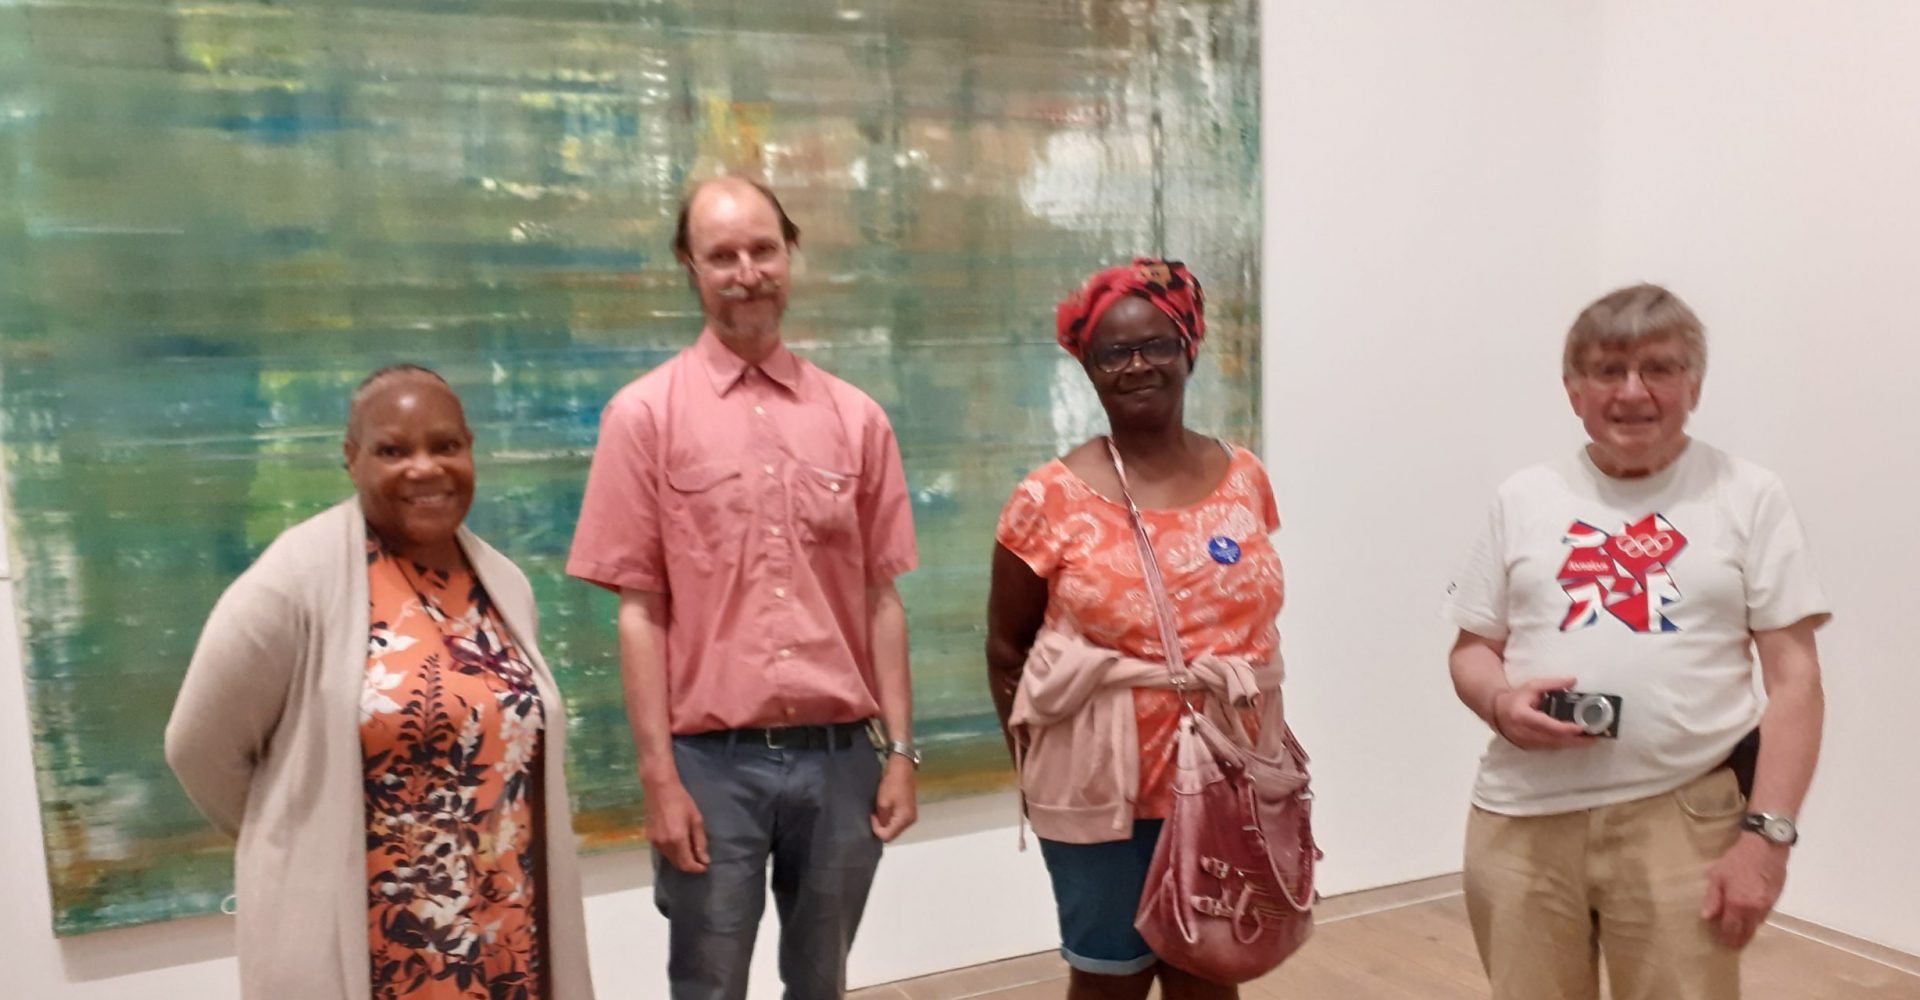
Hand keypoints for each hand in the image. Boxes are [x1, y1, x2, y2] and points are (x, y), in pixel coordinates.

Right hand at [643, 776, 708, 872]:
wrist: (659, 789)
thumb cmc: (681, 801)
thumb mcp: (696, 819)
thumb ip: (700, 841)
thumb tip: (704, 859)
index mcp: (678, 839)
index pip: (687, 864)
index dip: (697, 868)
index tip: (704, 867)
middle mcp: (664, 844)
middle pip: (678, 864)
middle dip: (689, 865)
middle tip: (699, 860)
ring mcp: (655, 842)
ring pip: (670, 858)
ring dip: (681, 858)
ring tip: (690, 850)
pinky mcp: (649, 838)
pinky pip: (663, 851)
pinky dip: (672, 851)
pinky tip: (678, 843)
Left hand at [870, 754, 918, 841]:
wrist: (901, 769)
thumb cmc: (892, 784)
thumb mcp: (883, 803)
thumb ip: (881, 819)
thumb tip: (879, 829)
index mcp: (905, 819)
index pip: (887, 836)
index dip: (876, 829)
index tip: (872, 817)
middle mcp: (910, 821)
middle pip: (892, 834)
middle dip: (881, 827)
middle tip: (873, 815)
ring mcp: (911, 816)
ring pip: (895, 828)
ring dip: (885, 823)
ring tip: (878, 811)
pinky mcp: (909, 811)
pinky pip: (897, 821)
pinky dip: (889, 818)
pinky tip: (884, 809)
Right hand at [1490, 676, 1597, 749]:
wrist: (1497, 711)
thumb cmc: (1516, 697)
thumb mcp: (1532, 686)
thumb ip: (1553, 684)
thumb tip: (1573, 680)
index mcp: (1522, 716)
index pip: (1546, 725)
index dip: (1564, 728)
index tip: (1580, 727)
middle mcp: (1523, 732)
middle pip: (1554, 739)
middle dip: (1576, 740)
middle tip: (1594, 737)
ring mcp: (1526, 742)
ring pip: (1554, 746)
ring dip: (1573, 744)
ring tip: (1591, 740)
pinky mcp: (1529, 747)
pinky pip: (1550, 747)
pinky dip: (1564, 744)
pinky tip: (1577, 741)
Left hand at [1701, 833, 1787, 948]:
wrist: (1766, 847)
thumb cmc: (1737, 859)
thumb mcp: (1717, 875)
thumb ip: (1712, 898)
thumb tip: (1706, 917)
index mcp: (1738, 904)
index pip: (1731, 929)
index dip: (1726, 937)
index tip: (1721, 941)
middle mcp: (1754, 909)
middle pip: (1746, 932)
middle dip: (1738, 939)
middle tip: (1730, 943)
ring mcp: (1767, 906)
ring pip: (1756, 925)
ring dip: (1747, 930)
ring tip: (1738, 932)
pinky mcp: (1776, 900)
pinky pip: (1764, 916)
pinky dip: (1755, 920)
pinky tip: (1748, 917)